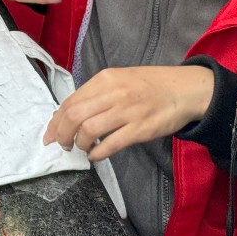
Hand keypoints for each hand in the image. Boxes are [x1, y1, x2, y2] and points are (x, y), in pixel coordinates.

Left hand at [45, 65, 213, 160]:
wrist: (186, 89)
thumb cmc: (151, 85)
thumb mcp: (120, 79)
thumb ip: (96, 94)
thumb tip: (69, 114)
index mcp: (105, 79)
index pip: (70, 101)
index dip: (55, 121)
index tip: (50, 135)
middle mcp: (114, 93)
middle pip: (74, 115)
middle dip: (61, 134)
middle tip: (63, 145)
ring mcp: (128, 111)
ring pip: (89, 129)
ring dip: (79, 144)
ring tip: (82, 149)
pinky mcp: (141, 129)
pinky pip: (111, 144)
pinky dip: (98, 153)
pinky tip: (96, 156)